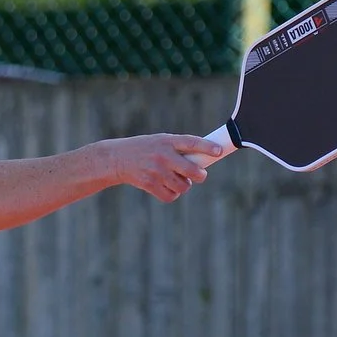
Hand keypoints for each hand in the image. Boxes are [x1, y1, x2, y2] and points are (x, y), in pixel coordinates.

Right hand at [106, 134, 220, 201]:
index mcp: (167, 141)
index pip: (192, 143)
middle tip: (199, 175)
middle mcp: (163, 156)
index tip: (219, 151)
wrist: (117, 159)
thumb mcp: (160, 142)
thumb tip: (203, 161)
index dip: (207, 147)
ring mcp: (156, 171)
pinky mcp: (149, 184)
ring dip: (184, 185)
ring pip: (183, 186)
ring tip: (176, 179)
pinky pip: (171, 196)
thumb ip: (179, 148)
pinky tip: (167, 187)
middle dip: (199, 175)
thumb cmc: (145, 149)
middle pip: (192, 171)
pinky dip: (172, 194)